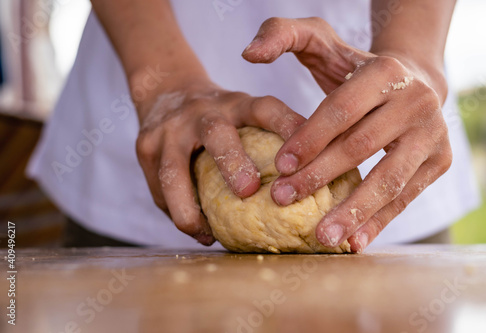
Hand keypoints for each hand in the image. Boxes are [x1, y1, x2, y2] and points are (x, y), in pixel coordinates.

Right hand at [135, 78, 303, 244]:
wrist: (164, 89)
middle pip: (217, 135)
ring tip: (207, 234)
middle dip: (232, 163)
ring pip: (174, 171)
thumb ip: (265, 135)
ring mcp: (169, 130)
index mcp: (235, 103)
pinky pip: (159, 189)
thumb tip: (304, 183)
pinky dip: (178, 212)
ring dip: (189, 205)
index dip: (287, 125)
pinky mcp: (145, 148)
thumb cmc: (216, 113)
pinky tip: (198, 231)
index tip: (307, 148)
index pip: (265, 108)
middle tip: (248, 191)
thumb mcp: (240, 109)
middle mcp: (202, 113)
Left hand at [242, 17, 451, 251]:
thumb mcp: (320, 39)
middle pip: (361, 147)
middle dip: (320, 177)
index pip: (341, 110)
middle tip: (283, 200)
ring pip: (389, 179)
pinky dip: (379, 221)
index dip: (309, 138)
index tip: (279, 166)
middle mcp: (416, 102)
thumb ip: (281, 35)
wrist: (413, 81)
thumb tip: (248, 54)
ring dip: (354, 212)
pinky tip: (354, 243)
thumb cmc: (355, 67)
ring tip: (323, 237)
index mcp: (385, 73)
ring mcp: (433, 134)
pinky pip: (405, 197)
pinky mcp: (439, 162)